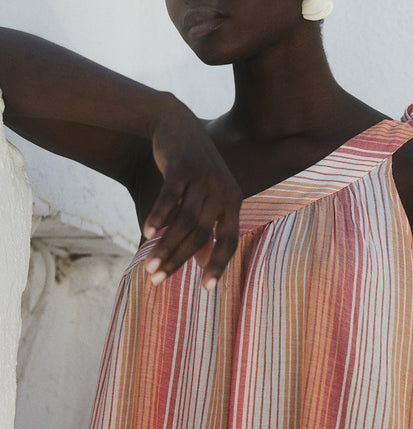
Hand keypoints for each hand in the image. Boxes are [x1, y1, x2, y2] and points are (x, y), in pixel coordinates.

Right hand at [143, 101, 241, 289]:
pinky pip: (170, 198)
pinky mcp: (183, 166)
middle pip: (201, 235)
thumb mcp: (203, 199)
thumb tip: (203, 264)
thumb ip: (205, 231)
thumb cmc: (191, 169)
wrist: (175, 122)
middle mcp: (223, 190)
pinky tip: (147, 236)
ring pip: (185, 221)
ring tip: (149, 266)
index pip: (230, 241)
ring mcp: (204, 177)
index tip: (206, 289)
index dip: (218, 265)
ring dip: (165, 247)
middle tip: (157, 280)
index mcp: (233, 201)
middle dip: (179, 261)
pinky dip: (158, 218)